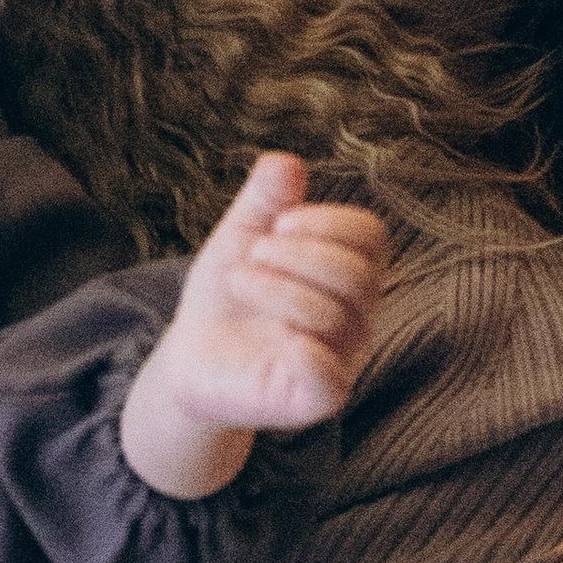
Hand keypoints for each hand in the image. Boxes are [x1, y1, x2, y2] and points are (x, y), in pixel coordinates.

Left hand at [120, 153, 387, 501]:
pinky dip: (309, 353)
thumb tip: (286, 162)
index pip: (371, 237)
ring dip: (278, 289)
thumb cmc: (229, 295)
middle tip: (254, 253)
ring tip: (239, 281)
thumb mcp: (240, 236)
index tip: (279, 220)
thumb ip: (264, 200)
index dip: (328, 221)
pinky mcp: (314, 400)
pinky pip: (331, 381)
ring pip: (336, 318)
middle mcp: (355, 317)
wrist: (190, 356)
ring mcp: (338, 360)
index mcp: (347, 272)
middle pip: (359, 276)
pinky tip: (279, 340)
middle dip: (301, 254)